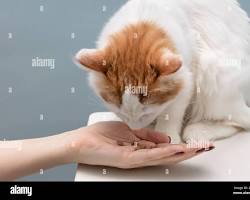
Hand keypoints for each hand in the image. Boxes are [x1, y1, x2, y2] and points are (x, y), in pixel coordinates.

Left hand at [66, 122, 211, 168]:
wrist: (81, 141)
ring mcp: (134, 159)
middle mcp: (140, 155)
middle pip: (167, 155)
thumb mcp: (129, 130)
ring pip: (161, 158)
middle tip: (204, 149)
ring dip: (179, 153)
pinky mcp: (127, 159)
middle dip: (186, 152)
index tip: (196, 144)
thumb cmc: (101, 135)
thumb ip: (147, 135)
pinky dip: (163, 153)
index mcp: (140, 148)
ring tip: (195, 150)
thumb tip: (167, 139)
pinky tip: (175, 149)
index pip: (165, 149)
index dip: (181, 147)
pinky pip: (148, 156)